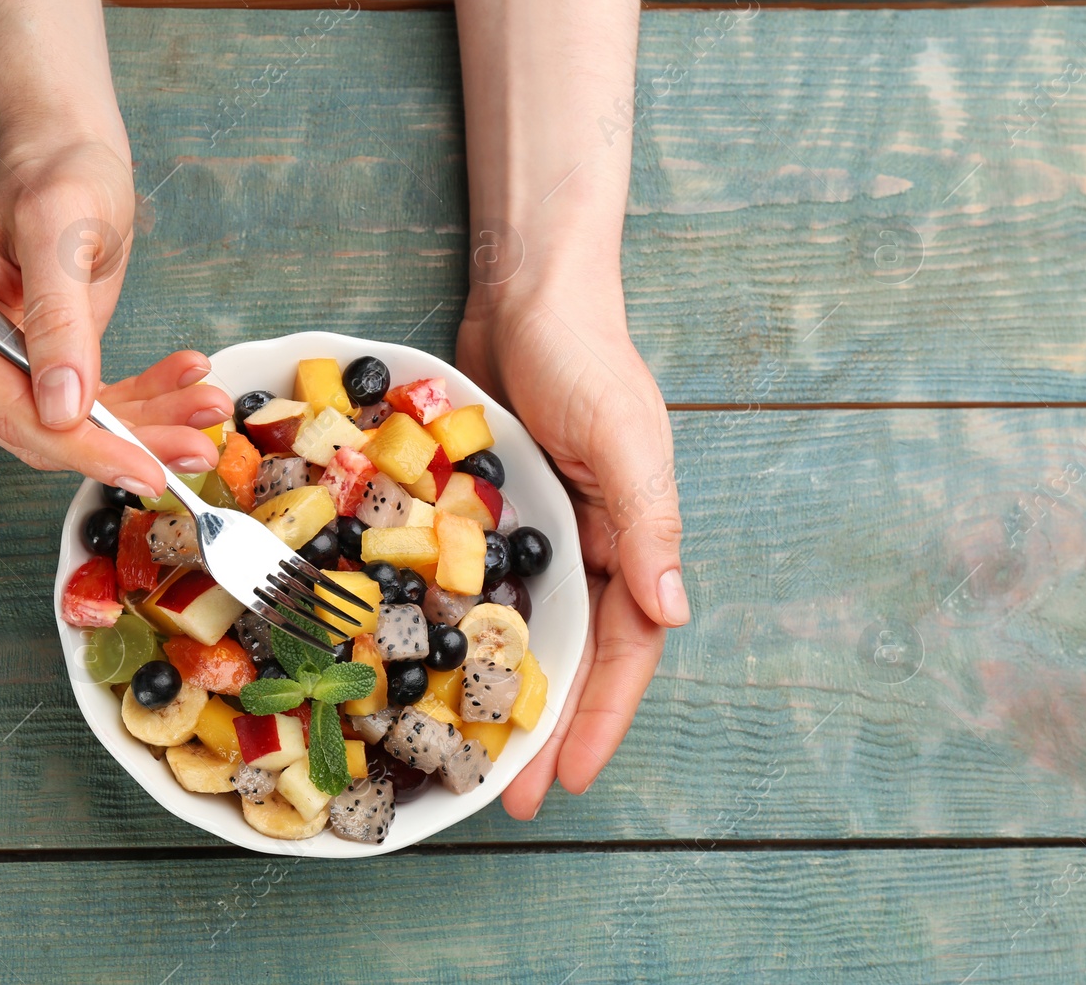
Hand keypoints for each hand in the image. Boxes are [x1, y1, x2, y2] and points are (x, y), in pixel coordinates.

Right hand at [0, 132, 231, 494]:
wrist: (67, 150)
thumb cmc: (55, 171)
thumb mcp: (59, 231)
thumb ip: (58, 320)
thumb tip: (61, 407)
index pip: (10, 412)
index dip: (81, 447)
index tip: (144, 466)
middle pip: (44, 431)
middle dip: (126, 441)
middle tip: (194, 446)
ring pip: (77, 427)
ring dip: (149, 424)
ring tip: (207, 408)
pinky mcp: (38, 368)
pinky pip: (94, 405)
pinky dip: (146, 401)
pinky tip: (187, 381)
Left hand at [454, 262, 686, 814]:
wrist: (527, 291)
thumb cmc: (588, 355)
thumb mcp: (626, 436)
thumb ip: (650, 520)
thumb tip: (673, 610)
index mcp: (631, 541)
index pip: (623, 652)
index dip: (599, 720)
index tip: (565, 782)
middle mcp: (584, 548)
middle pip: (565, 656)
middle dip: (539, 726)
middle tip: (502, 795)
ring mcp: (530, 532)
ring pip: (511, 629)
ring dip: (488, 687)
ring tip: (454, 746)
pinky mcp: (480, 509)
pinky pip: (464, 580)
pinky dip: (445, 622)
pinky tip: (413, 660)